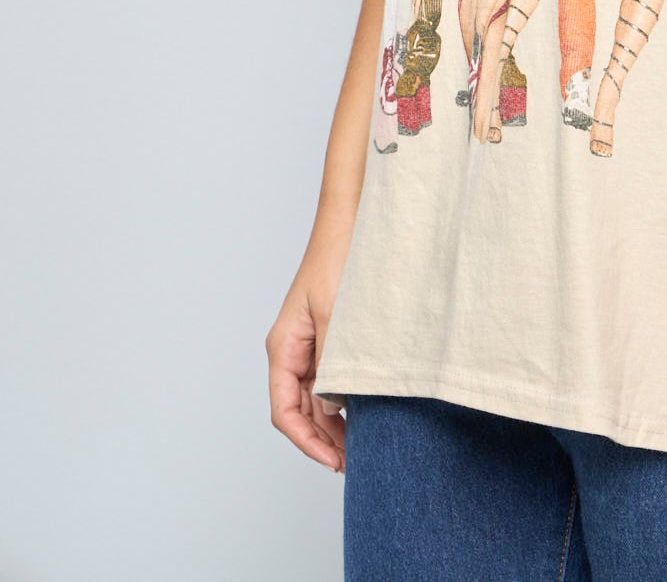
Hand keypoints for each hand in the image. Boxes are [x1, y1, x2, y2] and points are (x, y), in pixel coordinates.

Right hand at [265, 251, 348, 475]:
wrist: (350, 223)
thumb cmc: (338, 261)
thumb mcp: (337, 315)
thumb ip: (333, 363)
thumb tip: (334, 406)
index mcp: (283, 347)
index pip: (285, 411)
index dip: (306, 442)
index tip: (333, 461)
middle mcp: (292, 350)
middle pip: (300, 410)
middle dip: (323, 439)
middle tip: (354, 463)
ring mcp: (309, 345)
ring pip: (316, 398)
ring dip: (334, 424)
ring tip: (361, 447)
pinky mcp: (327, 338)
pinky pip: (329, 380)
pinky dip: (343, 400)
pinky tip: (363, 414)